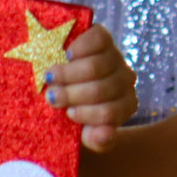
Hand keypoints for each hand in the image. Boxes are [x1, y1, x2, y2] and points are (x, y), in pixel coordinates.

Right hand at [43, 24, 139, 151]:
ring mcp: (116, 57)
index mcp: (125, 105)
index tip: (68, 113)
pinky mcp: (105, 37)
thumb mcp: (85, 130)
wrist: (70, 79)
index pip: (110, 113)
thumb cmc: (77, 109)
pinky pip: (97, 39)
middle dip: (73, 94)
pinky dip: (80, 48)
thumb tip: (104, 135)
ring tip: (50, 77)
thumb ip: (96, 139)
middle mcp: (125, 80)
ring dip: (69, 73)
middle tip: (52, 96)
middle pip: (102, 88)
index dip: (88, 114)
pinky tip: (66, 54)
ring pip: (97, 66)